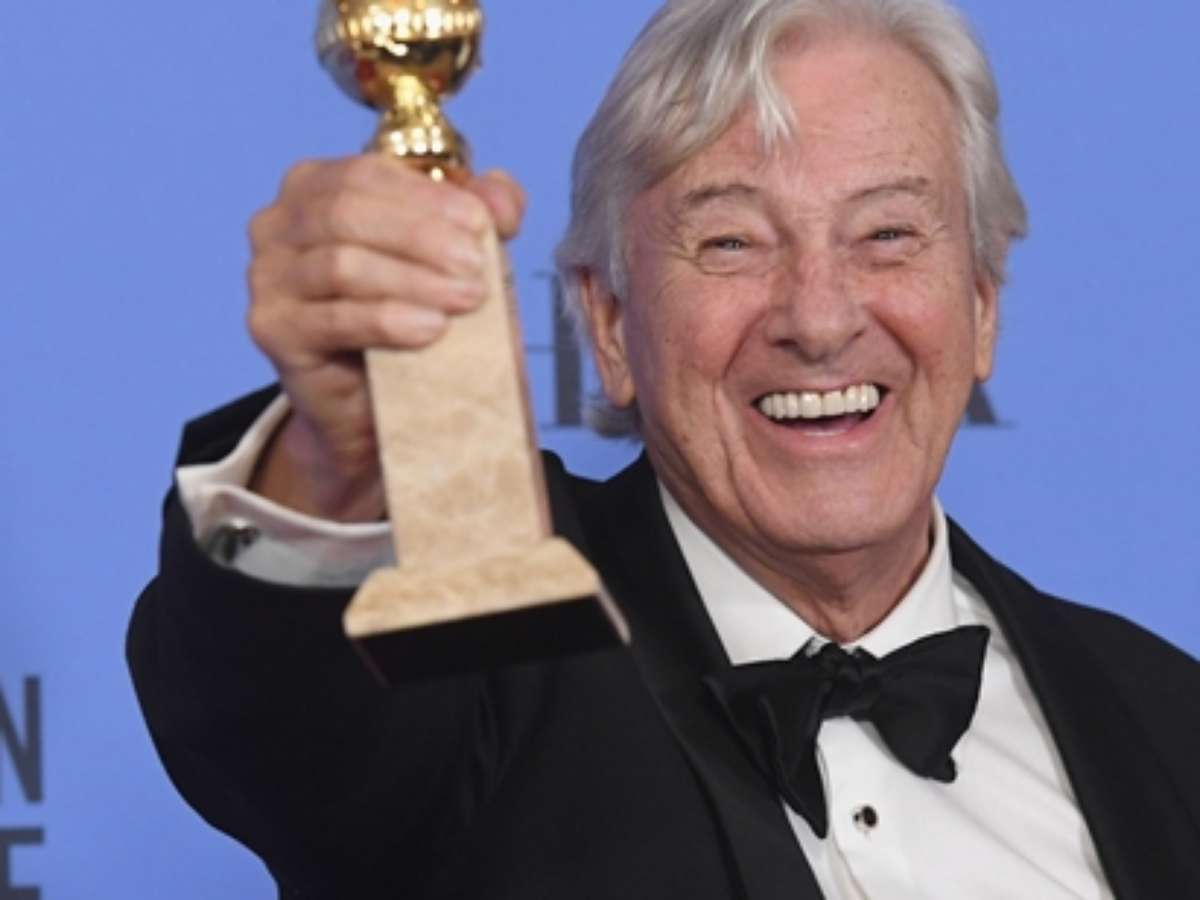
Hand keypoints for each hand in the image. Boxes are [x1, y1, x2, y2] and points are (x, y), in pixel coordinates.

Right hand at [244, 155, 526, 520]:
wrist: (375, 404)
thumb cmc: (412, 315)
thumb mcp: (453, 258)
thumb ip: (481, 214)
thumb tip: (503, 195)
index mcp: (315, 185)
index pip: (366, 172)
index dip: (428, 196)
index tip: (484, 223)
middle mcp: (278, 223)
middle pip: (348, 212)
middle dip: (422, 237)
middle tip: (477, 266)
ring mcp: (267, 276)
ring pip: (342, 264)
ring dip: (413, 280)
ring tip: (466, 299)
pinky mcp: (273, 329)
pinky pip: (333, 319)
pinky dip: (388, 321)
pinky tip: (432, 329)